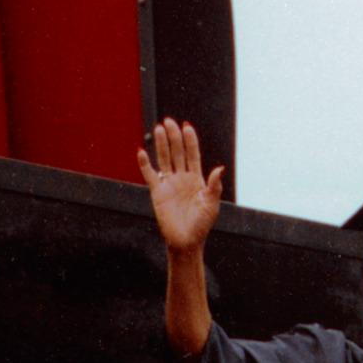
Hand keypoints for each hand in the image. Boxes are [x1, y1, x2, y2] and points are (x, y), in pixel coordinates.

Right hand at [137, 118, 224, 254]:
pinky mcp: (157, 192)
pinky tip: (142, 152)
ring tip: (159, 128)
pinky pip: (149, 175)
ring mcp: (169, 184)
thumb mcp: (212, 204)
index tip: (187, 126)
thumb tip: (220, 168)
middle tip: (169, 121)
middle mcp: (182, 178)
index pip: (192, 155)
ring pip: (164, 159)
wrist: (186, 241)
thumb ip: (214, 185)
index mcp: (197, 179)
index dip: (190, 141)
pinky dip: (145, 164)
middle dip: (174, 136)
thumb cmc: (201, 224)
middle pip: (177, 152)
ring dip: (161, 144)